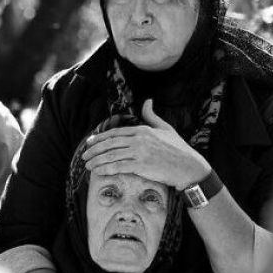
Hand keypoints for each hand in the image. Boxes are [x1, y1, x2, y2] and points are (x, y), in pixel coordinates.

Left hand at [81, 100, 208, 190]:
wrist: (188, 166)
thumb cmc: (178, 148)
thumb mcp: (165, 128)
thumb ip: (152, 116)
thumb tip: (147, 101)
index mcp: (142, 130)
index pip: (115, 133)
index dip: (100, 138)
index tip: (89, 142)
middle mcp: (138, 139)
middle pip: (110, 144)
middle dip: (94, 150)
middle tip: (84, 155)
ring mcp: (139, 153)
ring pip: (111, 155)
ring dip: (97, 161)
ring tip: (88, 165)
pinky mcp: (141, 166)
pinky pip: (118, 167)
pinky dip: (106, 169)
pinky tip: (98, 172)